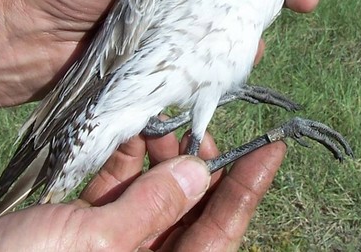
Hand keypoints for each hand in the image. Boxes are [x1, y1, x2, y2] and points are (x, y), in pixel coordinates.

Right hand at [0, 130, 285, 249]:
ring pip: (156, 195)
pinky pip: (120, 192)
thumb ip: (153, 207)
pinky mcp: (88, 231)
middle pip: (191, 210)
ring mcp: (116, 248)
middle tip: (201, 124)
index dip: (249, 190)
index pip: (220, 234)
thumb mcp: (97, 243)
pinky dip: (126, 163)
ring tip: (162, 123)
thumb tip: (200, 175)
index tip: (272, 148)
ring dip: (160, 158)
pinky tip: (128, 136)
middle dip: (199, 166)